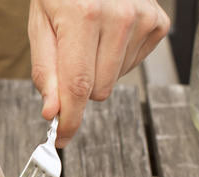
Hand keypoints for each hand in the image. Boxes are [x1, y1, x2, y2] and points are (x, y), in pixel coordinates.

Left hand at [28, 0, 169, 147]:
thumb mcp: (40, 23)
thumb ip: (46, 70)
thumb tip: (53, 111)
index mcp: (84, 16)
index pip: (77, 87)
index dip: (68, 120)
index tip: (60, 138)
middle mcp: (120, 17)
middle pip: (96, 90)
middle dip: (78, 86)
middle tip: (69, 57)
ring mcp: (144, 19)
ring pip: (114, 81)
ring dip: (97, 72)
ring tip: (88, 39)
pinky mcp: (158, 23)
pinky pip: (132, 66)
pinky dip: (116, 59)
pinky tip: (108, 36)